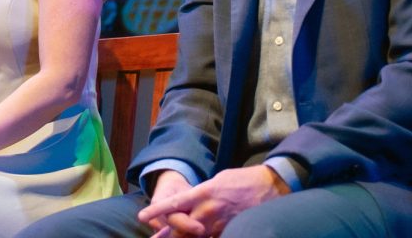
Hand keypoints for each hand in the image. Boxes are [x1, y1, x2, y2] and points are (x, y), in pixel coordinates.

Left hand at [138, 165, 289, 236]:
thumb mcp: (217, 180)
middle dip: (168, 235)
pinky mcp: (230, 232)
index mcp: (203, 193)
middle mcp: (208, 210)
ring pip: (195, 237)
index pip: (174, 204)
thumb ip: (201, 194)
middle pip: (181, 228)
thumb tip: (189, 202)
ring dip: (184, 237)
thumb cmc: (242, 181)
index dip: (157, 211)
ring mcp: (219, 224)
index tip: (141, 216)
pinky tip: (200, 237)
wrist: (270, 187)